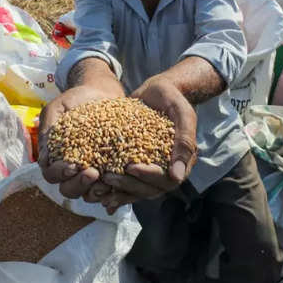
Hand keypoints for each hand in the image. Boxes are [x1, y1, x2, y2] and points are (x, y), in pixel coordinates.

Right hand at [38, 85, 119, 199]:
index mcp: (56, 157)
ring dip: (95, 191)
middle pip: (69, 190)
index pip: (52, 174)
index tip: (72, 165)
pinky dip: (113, 191)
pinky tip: (119, 182)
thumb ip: (48, 129)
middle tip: (93, 173)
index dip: (60, 173)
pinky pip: (109, 189)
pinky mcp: (110, 172)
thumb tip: (43, 159)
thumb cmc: (75, 100)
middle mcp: (72, 170)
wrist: (101, 92)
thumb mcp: (57, 108)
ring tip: (107, 180)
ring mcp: (91, 173)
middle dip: (79, 184)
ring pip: (88, 194)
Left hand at [99, 77, 197, 214]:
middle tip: (108, 177)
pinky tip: (99, 190)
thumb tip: (177, 177)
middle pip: (149, 190)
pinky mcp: (136, 163)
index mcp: (183, 161)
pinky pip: (127, 181)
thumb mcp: (182, 114)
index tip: (130, 167)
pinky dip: (114, 188)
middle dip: (128, 185)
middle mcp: (167, 169)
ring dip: (119, 191)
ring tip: (99, 187)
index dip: (148, 176)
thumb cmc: (172, 98)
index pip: (166, 180)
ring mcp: (151, 168)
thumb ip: (184, 141)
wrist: (157, 91)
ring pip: (137, 190)